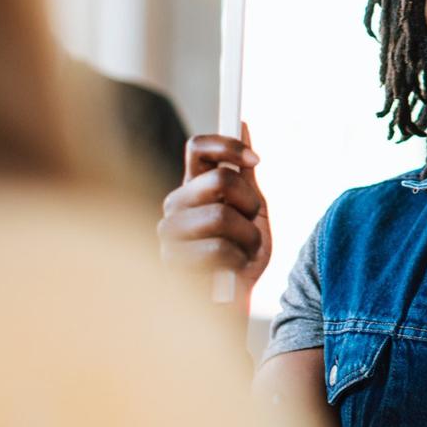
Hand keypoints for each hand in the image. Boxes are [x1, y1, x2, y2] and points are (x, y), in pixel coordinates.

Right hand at [157, 125, 271, 297]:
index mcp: (193, 187)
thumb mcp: (251, 211)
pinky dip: (237, 261)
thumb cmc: (242, 256)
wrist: (235, 303)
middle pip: (220, 178)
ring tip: (244, 252)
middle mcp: (175, 204)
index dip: (229, 145)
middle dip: (250, 203)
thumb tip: (242, 122)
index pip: (198, 146)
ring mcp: (169, 233)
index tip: (257, 160)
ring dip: (248, 237)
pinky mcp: (170, 262)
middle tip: (252, 223)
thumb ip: (245, 173)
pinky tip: (233, 270)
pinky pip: (217, 249)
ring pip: (222, 216)